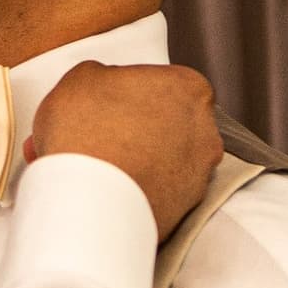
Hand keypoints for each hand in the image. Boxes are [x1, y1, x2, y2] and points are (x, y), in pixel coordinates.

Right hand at [27, 63, 221, 240]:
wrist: (87, 203)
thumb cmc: (87, 134)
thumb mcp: (81, 78)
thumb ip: (104, 75)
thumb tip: (104, 85)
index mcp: (189, 88)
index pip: (164, 83)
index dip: (131, 92)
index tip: (110, 103)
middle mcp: (205, 131)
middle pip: (170, 122)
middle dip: (140, 127)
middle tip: (103, 133)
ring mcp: (198, 175)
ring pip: (166, 160)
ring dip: (141, 160)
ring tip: (101, 166)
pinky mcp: (183, 212)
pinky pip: (160, 193)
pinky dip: (141, 190)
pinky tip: (110, 189)